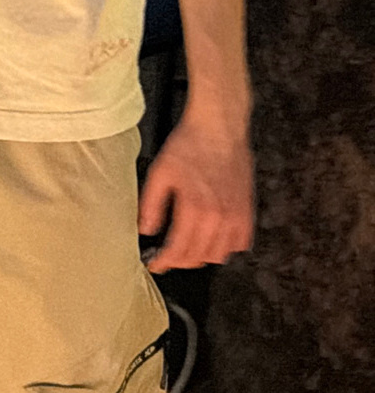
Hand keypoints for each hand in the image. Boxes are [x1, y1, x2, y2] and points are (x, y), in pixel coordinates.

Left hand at [138, 105, 253, 272]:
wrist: (219, 129)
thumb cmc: (188, 146)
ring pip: (219, 255)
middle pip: (198, 257)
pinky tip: (212, 240)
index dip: (164, 261)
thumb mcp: (160, 172)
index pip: (178, 250)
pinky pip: (239, 244)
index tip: (154, 264)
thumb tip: (145, 230)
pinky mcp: (247, 212)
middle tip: (167, 256)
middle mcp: (219, 219)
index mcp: (195, 210)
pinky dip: (225, 248)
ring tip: (186, 248)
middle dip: (179, 261)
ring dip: (201, 256)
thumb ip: (151, 205)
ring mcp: (236, 218)